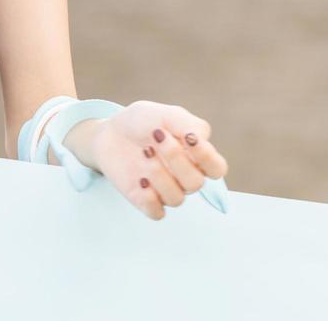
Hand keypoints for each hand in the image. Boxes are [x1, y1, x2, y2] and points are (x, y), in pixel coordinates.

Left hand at [65, 100, 229, 220]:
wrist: (111, 132)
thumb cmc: (143, 122)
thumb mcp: (166, 114)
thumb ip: (187, 124)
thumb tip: (198, 138)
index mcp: (195, 156)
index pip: (217, 168)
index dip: (208, 157)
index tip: (189, 138)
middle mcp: (184, 176)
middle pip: (195, 183)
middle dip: (176, 159)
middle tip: (157, 137)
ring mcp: (165, 190)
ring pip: (176, 199)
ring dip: (160, 176)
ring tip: (144, 153)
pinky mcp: (145, 200)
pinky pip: (157, 213)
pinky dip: (151, 200)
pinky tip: (140, 180)